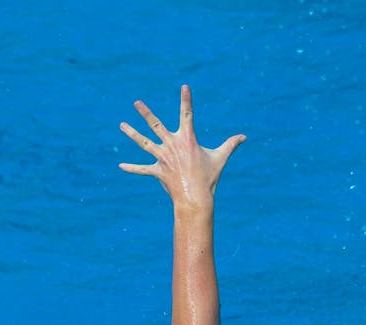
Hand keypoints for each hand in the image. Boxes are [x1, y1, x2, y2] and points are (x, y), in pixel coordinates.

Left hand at [119, 85, 245, 208]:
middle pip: (156, 125)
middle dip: (146, 113)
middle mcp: (172, 145)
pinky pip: (142, 169)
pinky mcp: (157, 171)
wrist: (196, 198)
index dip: (186, 99)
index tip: (184, 86)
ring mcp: (162, 157)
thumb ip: (231, 145)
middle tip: (137, 103)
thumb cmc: (209, 178)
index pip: (187, 114)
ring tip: (122, 125)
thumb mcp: (221, 158)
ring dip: (132, 133)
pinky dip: (132, 168)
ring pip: (144, 142)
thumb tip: (244, 137)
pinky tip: (121, 166)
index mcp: (187, 139)